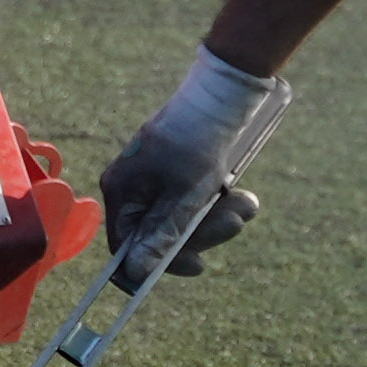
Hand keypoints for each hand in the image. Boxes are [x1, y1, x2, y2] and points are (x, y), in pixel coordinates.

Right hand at [96, 47, 281, 278]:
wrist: (218, 94)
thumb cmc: (196, 142)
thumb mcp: (185, 195)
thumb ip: (161, 235)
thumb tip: (135, 272)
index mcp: (122, 190)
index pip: (127, 245)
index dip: (160, 261)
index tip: (198, 265)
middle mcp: (132, 187)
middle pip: (160, 234)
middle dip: (205, 232)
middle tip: (236, 221)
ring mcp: (152, 180)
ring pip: (183, 219)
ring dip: (218, 217)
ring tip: (245, 202)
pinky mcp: (173, 173)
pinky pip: (192, 202)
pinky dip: (216, 202)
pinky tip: (237, 193)